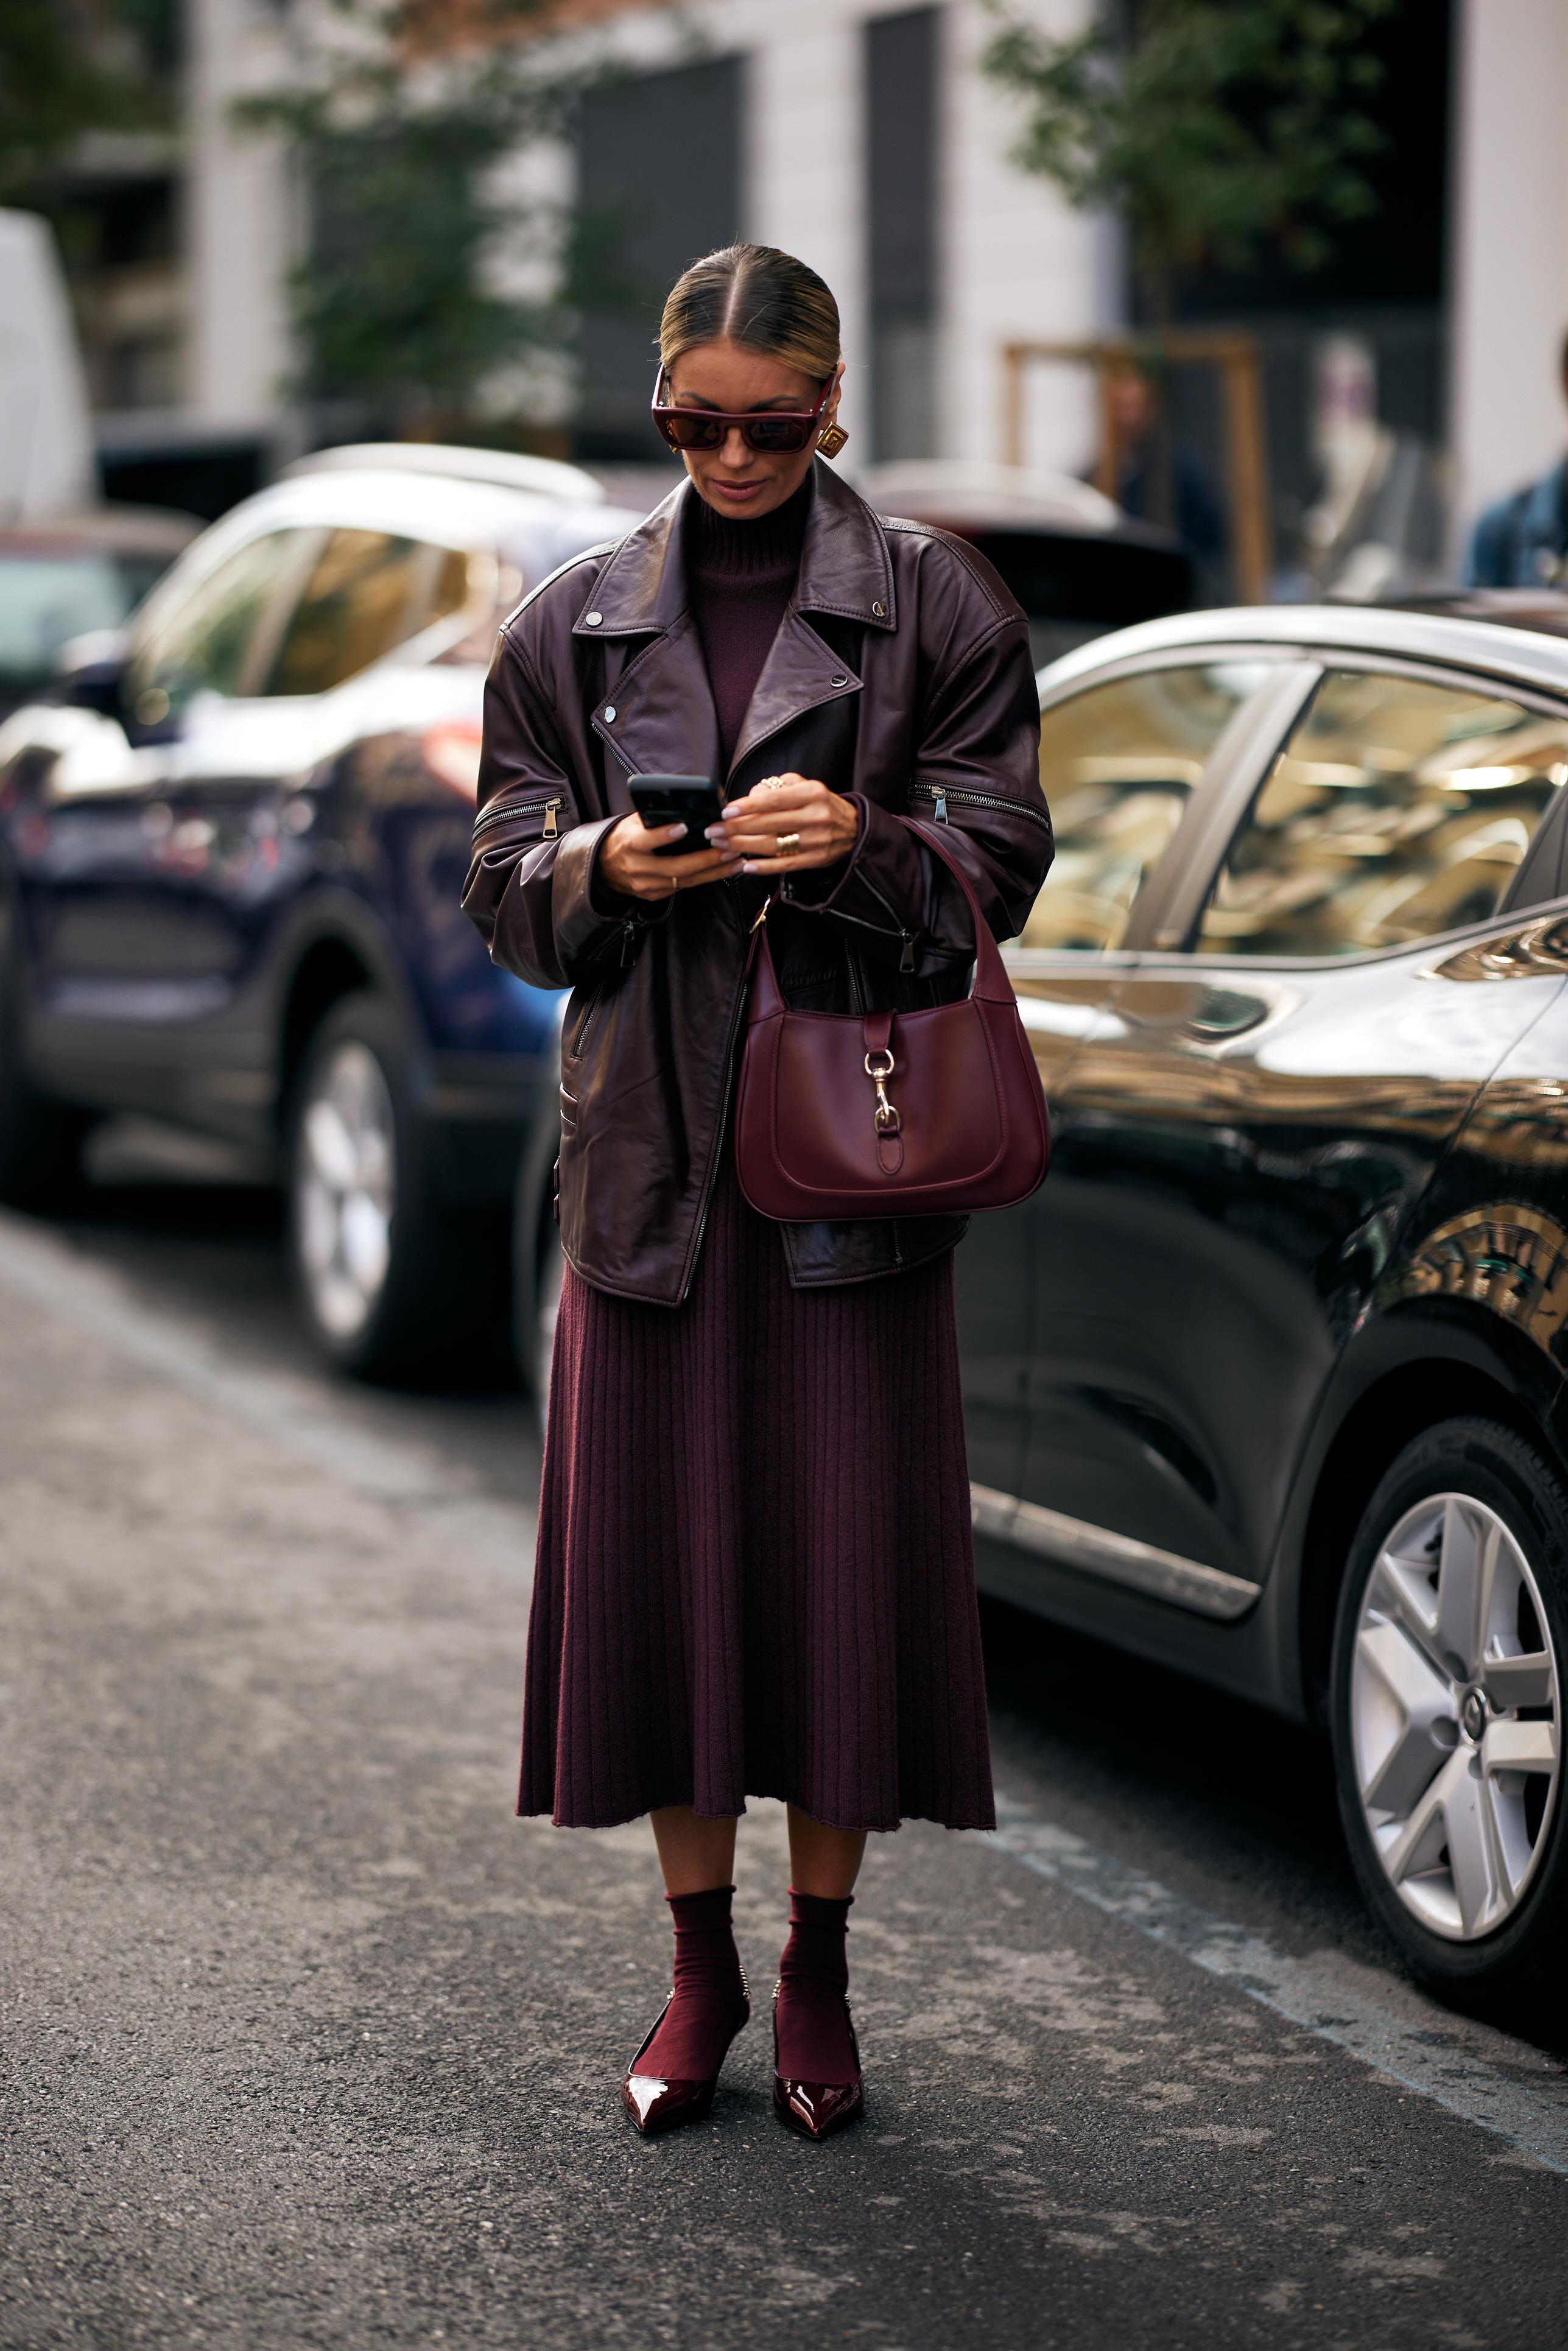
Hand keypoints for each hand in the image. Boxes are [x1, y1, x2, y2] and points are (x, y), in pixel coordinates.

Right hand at [598, 812, 740, 901]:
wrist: (604, 867)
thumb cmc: (625, 838)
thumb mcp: (632, 823)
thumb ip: (653, 818)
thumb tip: (685, 807)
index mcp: (629, 844)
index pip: (646, 840)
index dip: (664, 835)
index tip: (683, 827)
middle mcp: (637, 868)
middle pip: (675, 867)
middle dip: (706, 859)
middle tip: (730, 849)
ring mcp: (646, 886)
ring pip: (685, 881)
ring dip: (714, 872)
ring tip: (737, 861)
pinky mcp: (655, 895)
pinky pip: (684, 887)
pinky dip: (706, 878)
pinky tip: (725, 870)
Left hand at [707, 774, 857, 874]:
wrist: (854, 829)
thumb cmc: (820, 805)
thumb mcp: (805, 786)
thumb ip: (778, 786)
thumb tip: (749, 796)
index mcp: (812, 794)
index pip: (773, 800)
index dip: (747, 807)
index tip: (725, 812)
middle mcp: (815, 817)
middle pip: (768, 824)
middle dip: (736, 828)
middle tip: (713, 831)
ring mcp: (817, 841)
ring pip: (773, 846)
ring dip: (743, 847)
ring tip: (722, 846)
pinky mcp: (816, 860)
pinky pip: (785, 865)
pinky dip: (763, 867)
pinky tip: (744, 866)